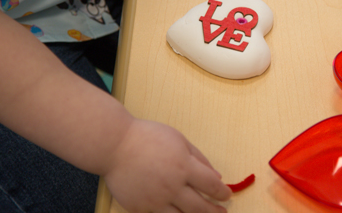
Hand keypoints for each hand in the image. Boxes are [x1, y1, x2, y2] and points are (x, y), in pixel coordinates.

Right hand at [103, 119, 231, 212]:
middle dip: (214, 212)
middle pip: (200, 208)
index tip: (227, 194)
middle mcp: (172, 187)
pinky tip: (175, 211)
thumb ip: (199, 157)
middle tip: (221, 212)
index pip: (211, 185)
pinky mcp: (140, 208)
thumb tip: (216, 176)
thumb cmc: (147, 137)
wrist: (114, 145)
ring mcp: (155, 201)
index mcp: (184, 167)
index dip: (222, 192)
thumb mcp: (178, 139)